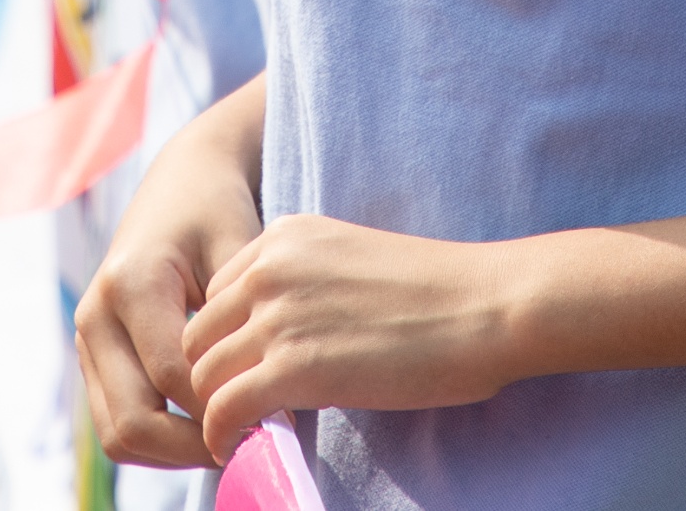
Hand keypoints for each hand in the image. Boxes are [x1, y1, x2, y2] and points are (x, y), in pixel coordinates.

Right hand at [77, 103, 272, 468]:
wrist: (181, 180)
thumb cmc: (218, 210)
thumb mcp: (239, 249)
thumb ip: (246, 322)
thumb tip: (270, 405)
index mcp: (130, 284)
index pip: (173, 378)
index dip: (224, 411)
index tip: (275, 422)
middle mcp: (95, 315)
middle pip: (134, 420)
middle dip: (195, 446)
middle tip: (250, 446)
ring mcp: (86, 338)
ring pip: (118, 433)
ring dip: (174, 453)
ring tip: (230, 441)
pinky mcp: (92, 355)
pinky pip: (117, 421)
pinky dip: (159, 440)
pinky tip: (207, 426)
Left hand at [185, 216, 525, 459]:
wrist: (487, 305)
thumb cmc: (440, 294)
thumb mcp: (352, 264)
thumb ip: (306, 290)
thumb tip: (283, 342)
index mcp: (284, 238)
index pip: (216, 295)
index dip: (226, 342)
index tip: (243, 374)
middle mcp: (270, 269)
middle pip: (198, 334)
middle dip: (210, 377)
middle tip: (236, 412)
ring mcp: (278, 316)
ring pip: (203, 373)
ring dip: (214, 410)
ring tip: (237, 435)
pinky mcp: (294, 367)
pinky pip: (224, 408)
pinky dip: (221, 435)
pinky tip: (238, 449)